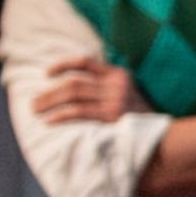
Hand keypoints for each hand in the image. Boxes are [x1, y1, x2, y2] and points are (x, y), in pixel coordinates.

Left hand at [29, 57, 146, 124]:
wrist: (162, 135)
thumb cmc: (137, 116)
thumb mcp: (126, 93)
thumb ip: (105, 85)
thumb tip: (69, 85)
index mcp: (118, 74)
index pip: (84, 61)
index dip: (62, 65)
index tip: (47, 74)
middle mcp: (117, 84)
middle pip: (73, 82)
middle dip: (49, 92)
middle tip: (33, 103)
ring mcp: (116, 99)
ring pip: (73, 94)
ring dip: (49, 102)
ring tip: (36, 111)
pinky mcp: (112, 116)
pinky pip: (79, 112)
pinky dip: (61, 115)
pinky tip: (49, 120)